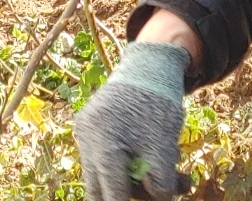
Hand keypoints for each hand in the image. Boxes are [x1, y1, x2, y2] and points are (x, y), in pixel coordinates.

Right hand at [74, 42, 190, 200]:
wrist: (150, 63)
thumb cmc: (158, 102)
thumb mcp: (165, 145)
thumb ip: (160, 182)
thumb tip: (161, 199)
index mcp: (102, 142)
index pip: (112, 194)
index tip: (149, 197)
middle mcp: (86, 139)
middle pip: (103, 190)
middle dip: (133, 193)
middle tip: (162, 188)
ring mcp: (84, 133)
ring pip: (104, 175)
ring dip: (134, 179)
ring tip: (167, 165)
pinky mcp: (89, 129)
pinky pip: (104, 157)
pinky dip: (127, 162)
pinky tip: (149, 153)